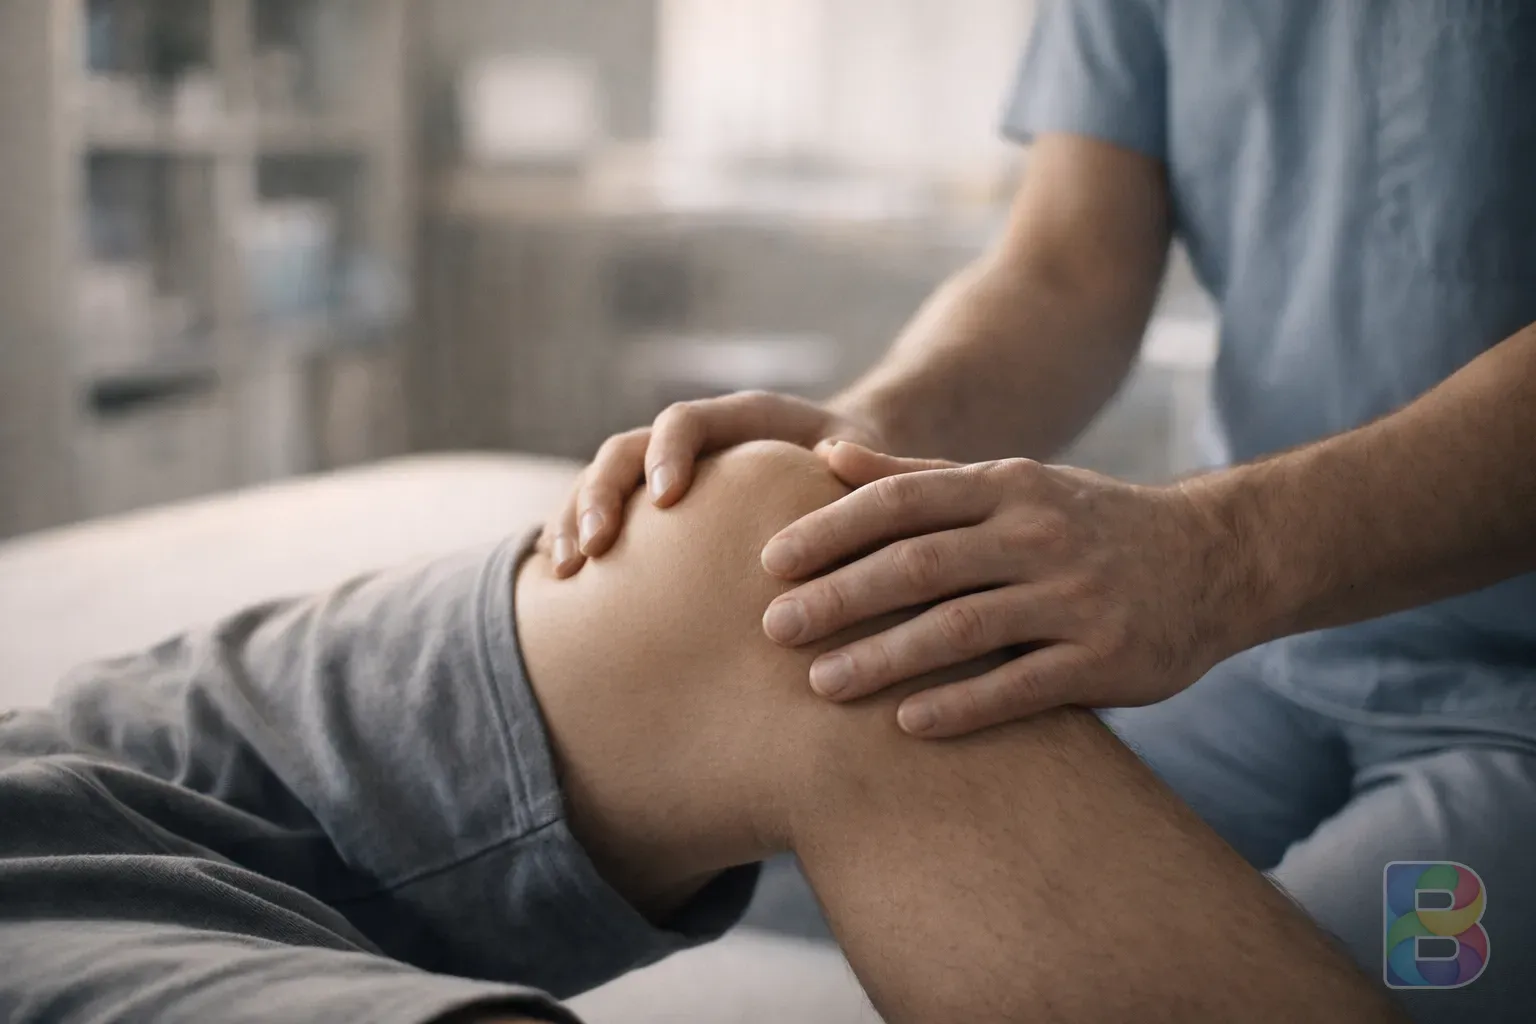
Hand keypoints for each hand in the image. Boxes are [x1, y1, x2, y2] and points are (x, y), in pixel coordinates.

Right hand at [540, 392, 883, 576]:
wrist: (857, 473)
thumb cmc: (870, 473)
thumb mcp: (873, 464)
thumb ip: (861, 467)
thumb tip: (838, 468)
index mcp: (743, 419)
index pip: (686, 420)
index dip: (669, 453)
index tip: (668, 500)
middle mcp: (696, 442)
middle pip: (626, 450)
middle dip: (600, 493)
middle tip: (594, 546)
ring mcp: (669, 476)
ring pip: (602, 484)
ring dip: (573, 520)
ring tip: (565, 571)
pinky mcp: (659, 516)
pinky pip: (606, 521)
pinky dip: (578, 543)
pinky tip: (563, 585)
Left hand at [758, 443, 1251, 736]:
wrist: (1214, 559)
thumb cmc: (1085, 523)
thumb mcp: (1010, 483)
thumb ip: (918, 475)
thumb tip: (826, 457)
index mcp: (1007, 485)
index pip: (902, 501)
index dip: (831, 529)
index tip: (769, 561)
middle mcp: (1038, 534)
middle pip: (919, 564)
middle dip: (839, 596)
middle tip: (773, 629)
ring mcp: (1075, 597)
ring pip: (962, 628)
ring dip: (884, 657)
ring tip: (820, 684)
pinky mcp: (1106, 659)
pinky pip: (1021, 686)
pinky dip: (961, 705)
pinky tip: (906, 725)